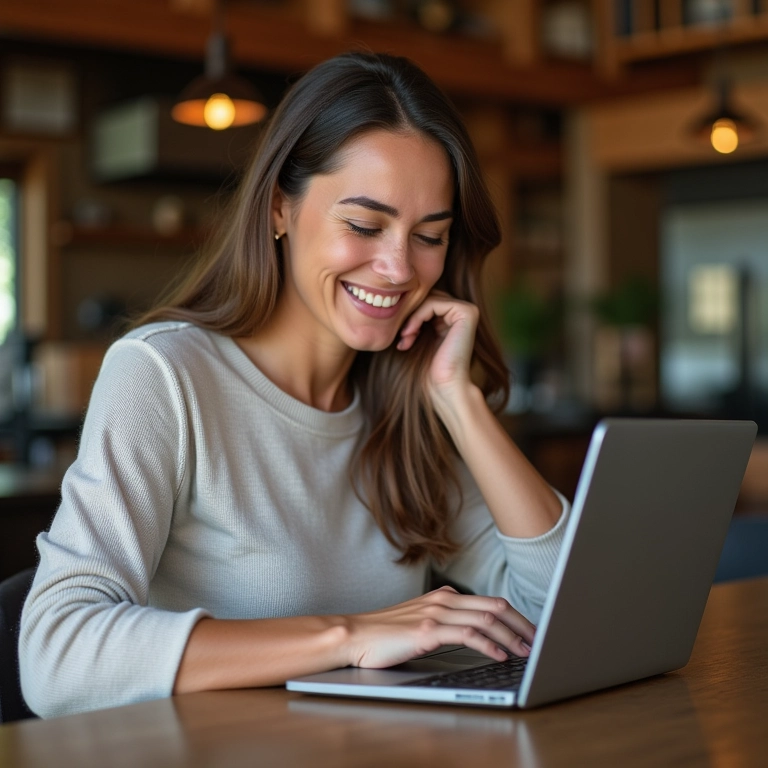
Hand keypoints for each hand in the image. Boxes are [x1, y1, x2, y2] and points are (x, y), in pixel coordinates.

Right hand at [344, 586, 534, 668]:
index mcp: (445, 596)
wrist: (355, 634)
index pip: (490, 601)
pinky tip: (500, 655)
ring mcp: (436, 613)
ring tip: (527, 651)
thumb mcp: (421, 621)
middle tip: (539, 641)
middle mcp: (444, 600)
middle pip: (495, 606)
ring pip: (486, 619)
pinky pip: (468, 635)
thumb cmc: (386, 633)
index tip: (531, 632)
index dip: (516, 616)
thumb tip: (476, 635)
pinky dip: (489, 645)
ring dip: (512, 636)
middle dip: (522, 624)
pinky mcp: (428, 631)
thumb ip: (446, 622)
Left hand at [397, 291, 479, 408]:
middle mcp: (463, 311)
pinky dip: (417, 317)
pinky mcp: (467, 312)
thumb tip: (395, 297)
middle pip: (427, 297)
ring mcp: (467, 310)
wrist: (445, 387)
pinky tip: (410, 334)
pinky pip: (433, 303)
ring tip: (405, 338)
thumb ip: (415, 317)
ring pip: (428, 299)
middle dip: (410, 315)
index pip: (425, 301)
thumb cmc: (429, 369)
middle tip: (402, 338)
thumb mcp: (418, 337)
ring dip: (411, 318)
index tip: (401, 337)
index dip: (410, 315)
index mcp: (454, 317)